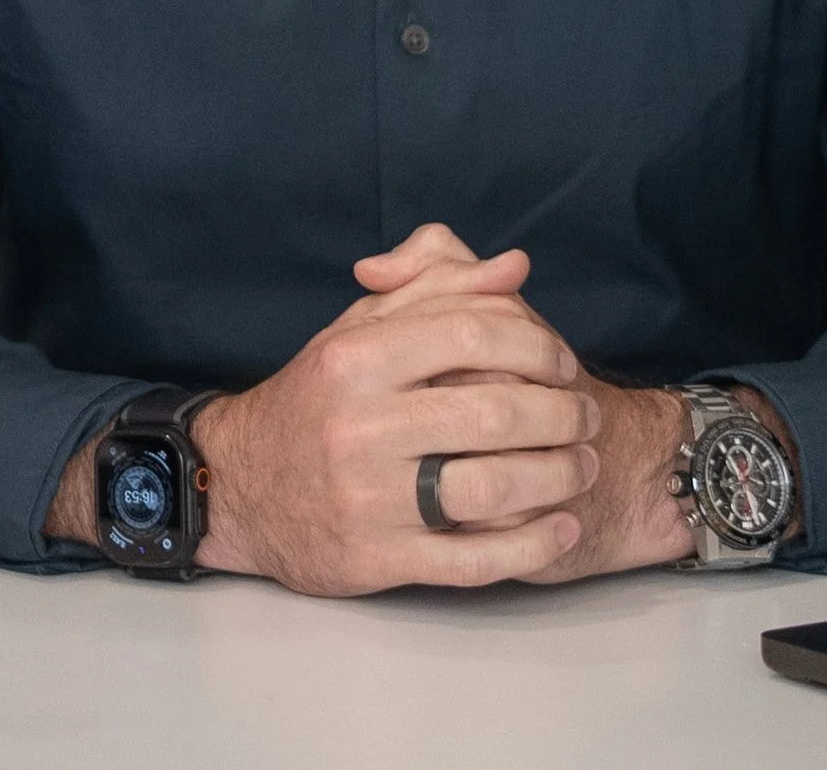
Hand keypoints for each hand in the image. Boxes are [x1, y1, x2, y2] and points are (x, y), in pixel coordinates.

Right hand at [44, 223, 598, 594]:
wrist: (240, 485)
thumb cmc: (320, 395)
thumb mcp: (362, 325)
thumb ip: (438, 285)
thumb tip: (514, 266)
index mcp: (358, 357)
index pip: (474, 335)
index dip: (537, 346)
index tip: (563, 362)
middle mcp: (361, 426)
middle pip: (495, 414)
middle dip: (561, 415)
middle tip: (586, 417)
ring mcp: (369, 499)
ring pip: (492, 488)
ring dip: (558, 477)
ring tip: (584, 467)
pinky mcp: (377, 560)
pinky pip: (471, 560)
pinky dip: (530, 545)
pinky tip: (561, 527)